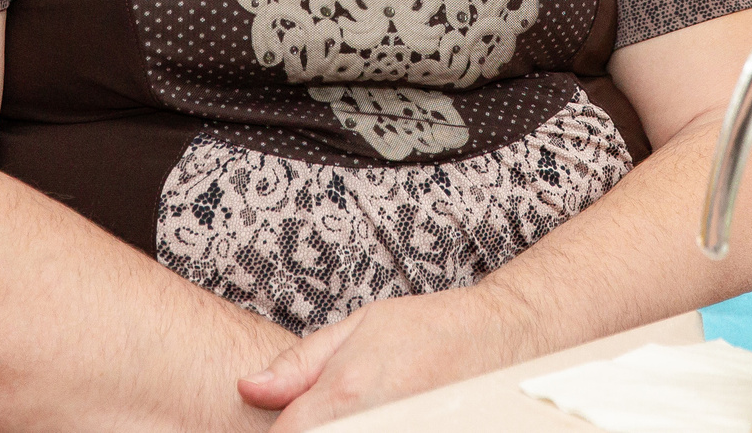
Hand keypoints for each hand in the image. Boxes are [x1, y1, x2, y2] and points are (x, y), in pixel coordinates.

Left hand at [239, 284, 540, 430]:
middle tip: (330, 410)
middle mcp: (372, 424)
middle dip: (312, 427)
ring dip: (345, 428)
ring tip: (363, 409)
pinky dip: (371, 428)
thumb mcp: (358, 328)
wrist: (503, 337)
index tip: (291, 421)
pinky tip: (381, 416)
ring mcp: (404, 432)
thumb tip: (248, 387)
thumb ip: (299, 366)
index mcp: (347, 393)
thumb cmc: (431, 328)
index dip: (281, 430)